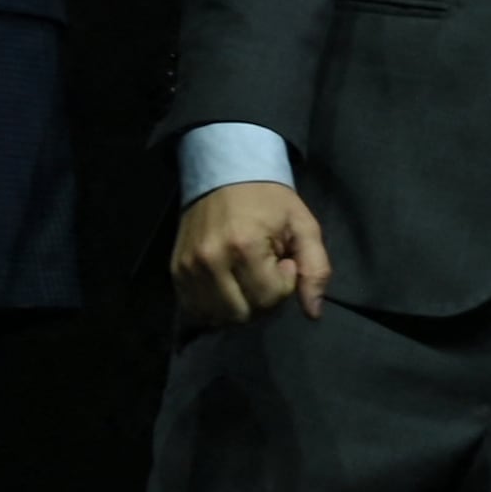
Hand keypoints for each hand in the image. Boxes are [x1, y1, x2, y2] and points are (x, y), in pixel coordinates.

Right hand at [171, 179, 331, 325]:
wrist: (224, 175)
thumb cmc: (269, 201)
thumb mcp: (303, 226)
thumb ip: (315, 268)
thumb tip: (314, 313)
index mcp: (244, 247)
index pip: (269, 298)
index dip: (284, 283)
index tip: (283, 260)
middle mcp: (210, 261)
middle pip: (242, 314)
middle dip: (262, 299)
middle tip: (265, 270)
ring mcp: (188, 268)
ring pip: (217, 317)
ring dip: (238, 305)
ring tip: (245, 276)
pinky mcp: (175, 271)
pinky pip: (195, 310)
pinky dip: (215, 306)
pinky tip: (227, 285)